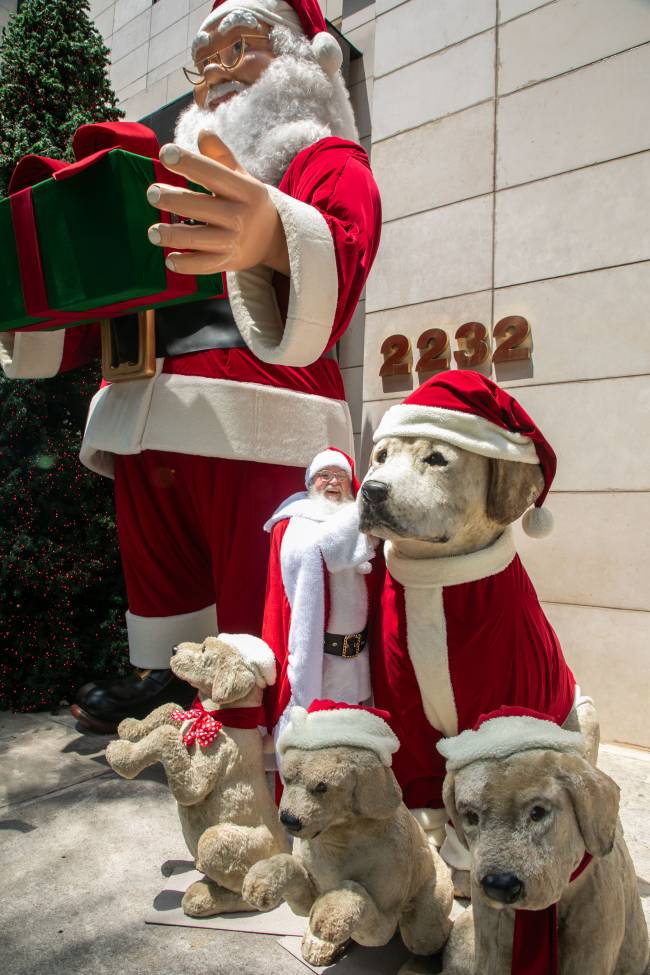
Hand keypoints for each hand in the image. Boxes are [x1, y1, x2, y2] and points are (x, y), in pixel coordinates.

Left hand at [146, 131, 289, 275]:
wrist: (274, 238)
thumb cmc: (248, 201)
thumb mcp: (241, 176)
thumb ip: (220, 156)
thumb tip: (203, 132)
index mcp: (245, 190)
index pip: (213, 173)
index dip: (189, 162)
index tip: (165, 153)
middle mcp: (240, 216)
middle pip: (200, 207)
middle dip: (172, 200)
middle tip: (152, 193)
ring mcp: (233, 242)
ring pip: (196, 239)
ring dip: (171, 235)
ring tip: (153, 232)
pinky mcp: (228, 262)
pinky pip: (203, 266)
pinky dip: (184, 265)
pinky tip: (169, 259)